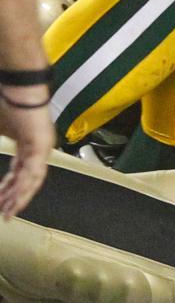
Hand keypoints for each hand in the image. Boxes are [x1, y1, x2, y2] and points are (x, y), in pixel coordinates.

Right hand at [0, 89, 53, 217]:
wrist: (19, 87)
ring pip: (32, 180)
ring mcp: (42, 148)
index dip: (10, 189)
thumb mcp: (0, 130)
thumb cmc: (7, 103)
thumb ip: (0, 144)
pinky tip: (15, 198)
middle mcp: (38, 149)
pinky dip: (24, 186)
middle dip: (15, 198)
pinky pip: (33, 172)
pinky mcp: (42, 146)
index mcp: (28, 145)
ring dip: (20, 197)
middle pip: (27, 180)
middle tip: (5, 215)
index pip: (20, 173)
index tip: (0, 203)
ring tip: (9, 212)